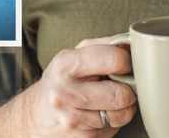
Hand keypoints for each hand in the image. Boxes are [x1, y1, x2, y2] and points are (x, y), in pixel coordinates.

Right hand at [0, 36, 137, 136]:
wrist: (35, 114)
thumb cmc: (61, 80)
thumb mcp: (74, 55)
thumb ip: (104, 45)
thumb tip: (133, 40)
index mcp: (66, 64)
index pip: (112, 59)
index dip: (128, 61)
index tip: (126, 64)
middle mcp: (65, 93)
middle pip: (120, 94)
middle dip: (129, 89)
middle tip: (123, 85)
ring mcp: (72, 119)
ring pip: (122, 114)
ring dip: (125, 107)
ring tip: (112, 100)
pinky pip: (115, 128)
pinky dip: (114, 120)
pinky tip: (101, 113)